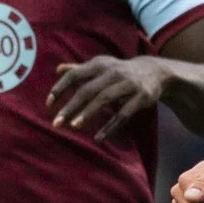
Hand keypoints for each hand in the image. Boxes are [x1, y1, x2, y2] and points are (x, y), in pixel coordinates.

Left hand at [47, 55, 168, 139]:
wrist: (154, 71)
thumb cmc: (120, 71)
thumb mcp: (102, 66)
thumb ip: (80, 69)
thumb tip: (58, 69)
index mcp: (100, 64)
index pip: (75, 75)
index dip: (60, 88)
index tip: (48, 103)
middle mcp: (113, 72)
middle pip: (88, 89)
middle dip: (71, 106)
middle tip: (56, 123)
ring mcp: (128, 84)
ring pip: (104, 99)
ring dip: (88, 113)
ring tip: (74, 126)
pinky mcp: (141, 97)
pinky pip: (124, 114)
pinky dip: (111, 126)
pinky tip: (99, 138)